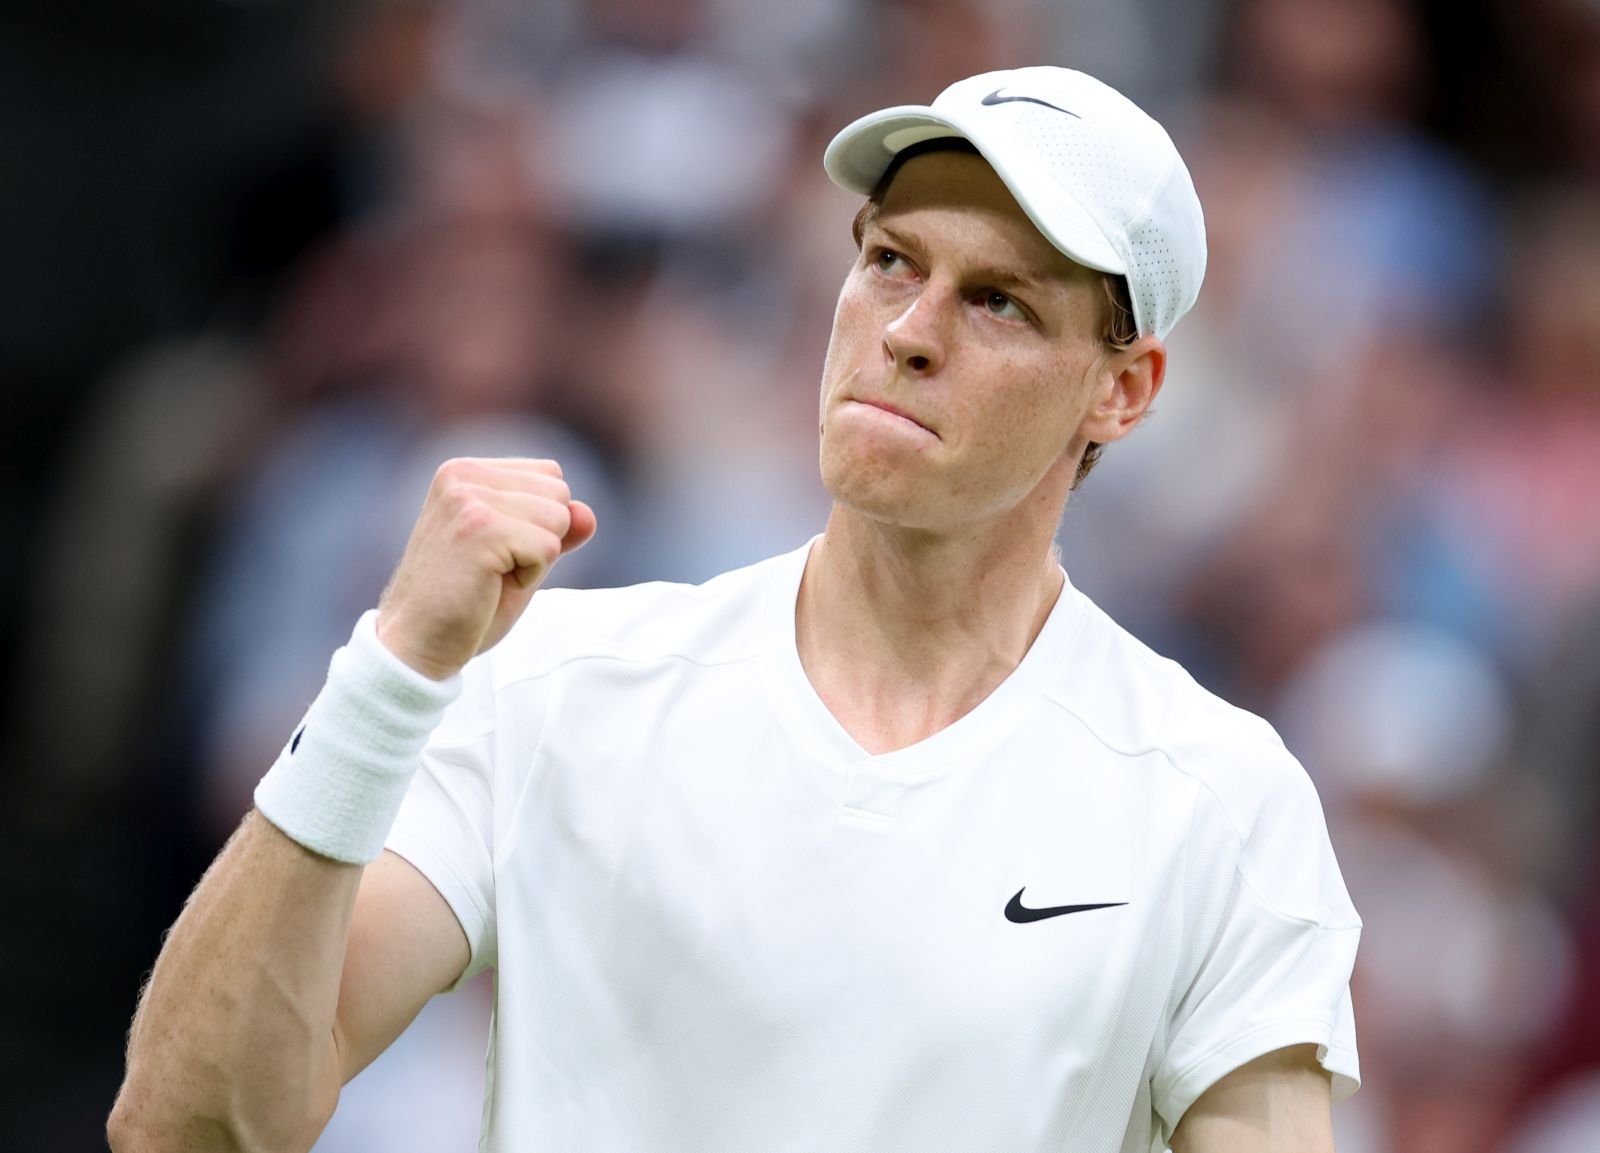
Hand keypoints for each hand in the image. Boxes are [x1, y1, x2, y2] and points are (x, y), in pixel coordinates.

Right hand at [375, 457, 596, 679]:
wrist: (415, 644)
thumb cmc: (464, 604)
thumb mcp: (519, 558)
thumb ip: (554, 530)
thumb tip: (588, 513)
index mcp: (465, 471)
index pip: (551, 476)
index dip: (539, 523)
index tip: (495, 551)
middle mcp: (463, 475)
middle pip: (559, 494)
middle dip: (541, 539)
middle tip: (491, 568)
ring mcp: (469, 499)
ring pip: (558, 519)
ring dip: (535, 559)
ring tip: (488, 576)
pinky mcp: (481, 528)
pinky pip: (549, 548)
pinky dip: (529, 576)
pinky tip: (488, 586)